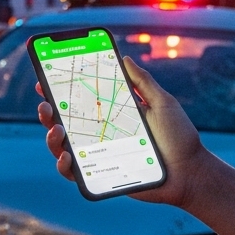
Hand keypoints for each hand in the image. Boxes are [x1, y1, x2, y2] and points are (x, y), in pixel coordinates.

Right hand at [35, 56, 208, 206]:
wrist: (190, 172)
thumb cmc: (179, 137)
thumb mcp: (162, 103)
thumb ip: (143, 82)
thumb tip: (124, 58)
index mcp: (112, 114)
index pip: (81, 101)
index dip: (60, 91)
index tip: (45, 80)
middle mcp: (101, 134)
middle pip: (64, 123)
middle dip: (48, 113)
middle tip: (46, 105)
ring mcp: (99, 155)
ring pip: (63, 148)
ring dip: (51, 138)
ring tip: (56, 130)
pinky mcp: (102, 176)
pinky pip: (75, 173)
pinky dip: (64, 166)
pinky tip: (66, 157)